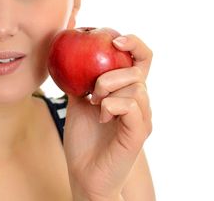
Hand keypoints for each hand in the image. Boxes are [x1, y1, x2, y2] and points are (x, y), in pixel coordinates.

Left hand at [63, 34, 152, 200]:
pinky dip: (112, 106)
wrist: (84, 173)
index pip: (142, 58)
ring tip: (95, 105)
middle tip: (92, 91)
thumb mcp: (78, 101)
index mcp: (128, 92)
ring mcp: (142, 118)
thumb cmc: (84, 139)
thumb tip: (70, 55)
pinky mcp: (138, 133)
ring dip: (108, 89)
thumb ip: (81, 80)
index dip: (134, 43)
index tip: (113, 40)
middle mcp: (140, 102)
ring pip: (136, 86)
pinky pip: (132, 106)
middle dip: (110, 73)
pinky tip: (101, 116)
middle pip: (138, 70)